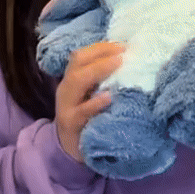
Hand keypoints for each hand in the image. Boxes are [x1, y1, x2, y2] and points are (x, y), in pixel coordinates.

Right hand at [55, 41, 124, 162]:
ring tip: (118, 64)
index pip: (81, 55)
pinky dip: (95, 103)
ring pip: (75, 82)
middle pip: (77, 63)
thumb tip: (128, 61)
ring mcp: (66, 106)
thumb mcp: (91, 96)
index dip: (100, 47)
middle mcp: (66, 89)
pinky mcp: (71, 124)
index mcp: (72, 79)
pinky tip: (109, 97)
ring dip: (98, 70)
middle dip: (100, 54)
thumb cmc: (86, 118)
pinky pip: (81, 112)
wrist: (69, 149)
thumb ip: (102, 81)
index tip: (122, 45)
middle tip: (123, 53)